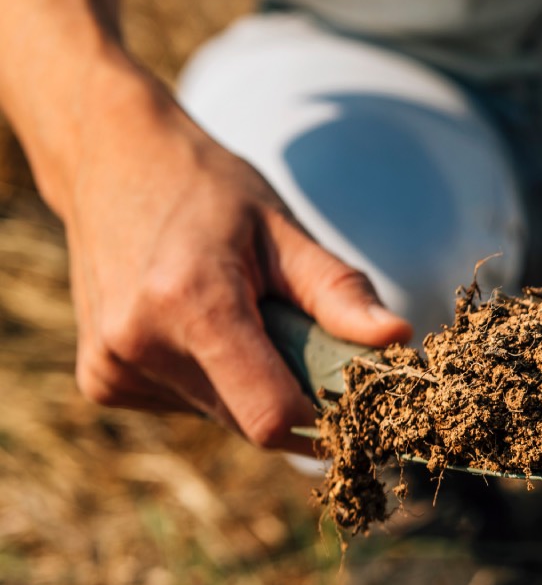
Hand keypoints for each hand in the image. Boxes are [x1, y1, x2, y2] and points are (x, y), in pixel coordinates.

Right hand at [52, 66, 411, 447]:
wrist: (108, 161)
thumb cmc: (207, 189)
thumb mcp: (283, 230)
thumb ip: (340, 293)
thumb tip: (398, 339)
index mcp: (189, 304)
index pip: (272, 417)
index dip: (324, 423)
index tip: (357, 405)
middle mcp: (138, 345)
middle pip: (251, 421)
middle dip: (291, 394)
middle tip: (295, 333)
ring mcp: (111, 367)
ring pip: (222, 417)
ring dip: (249, 385)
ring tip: (236, 314)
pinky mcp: (100, 380)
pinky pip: (187, 405)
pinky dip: (212, 380)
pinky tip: (196, 324)